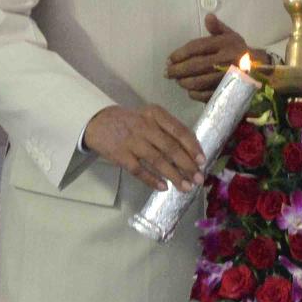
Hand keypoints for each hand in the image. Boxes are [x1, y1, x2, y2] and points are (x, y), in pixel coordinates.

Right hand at [84, 104, 204, 191]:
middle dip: (187, 165)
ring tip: (185, 187)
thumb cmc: (132, 122)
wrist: (98, 122)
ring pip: (157, 160)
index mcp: (157, 114)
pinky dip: (152, 179)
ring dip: (174, 175)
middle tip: (198, 179)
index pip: (180, 131)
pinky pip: (139, 170)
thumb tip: (192, 151)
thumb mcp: (151, 117)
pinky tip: (163, 187)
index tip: (202, 161)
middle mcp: (145, 126)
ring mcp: (132, 141)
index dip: (193, 147)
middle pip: (171, 147)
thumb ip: (168, 130)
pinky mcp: (120, 155)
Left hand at [166, 13, 265, 101]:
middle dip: (177, 70)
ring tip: (178, 80)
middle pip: (194, 66)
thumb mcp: (231, 35)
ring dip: (183, 82)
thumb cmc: (240, 50)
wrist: (260, 68)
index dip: (180, 53)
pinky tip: (190, 90)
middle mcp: (225, 60)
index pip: (197, 47)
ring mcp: (226, 77)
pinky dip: (194, 93)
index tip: (170, 59)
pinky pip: (205, 94)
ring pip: (198, 81)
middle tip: (167, 72)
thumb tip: (208, 16)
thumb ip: (217, 27)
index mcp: (225, 44)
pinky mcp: (227, 91)